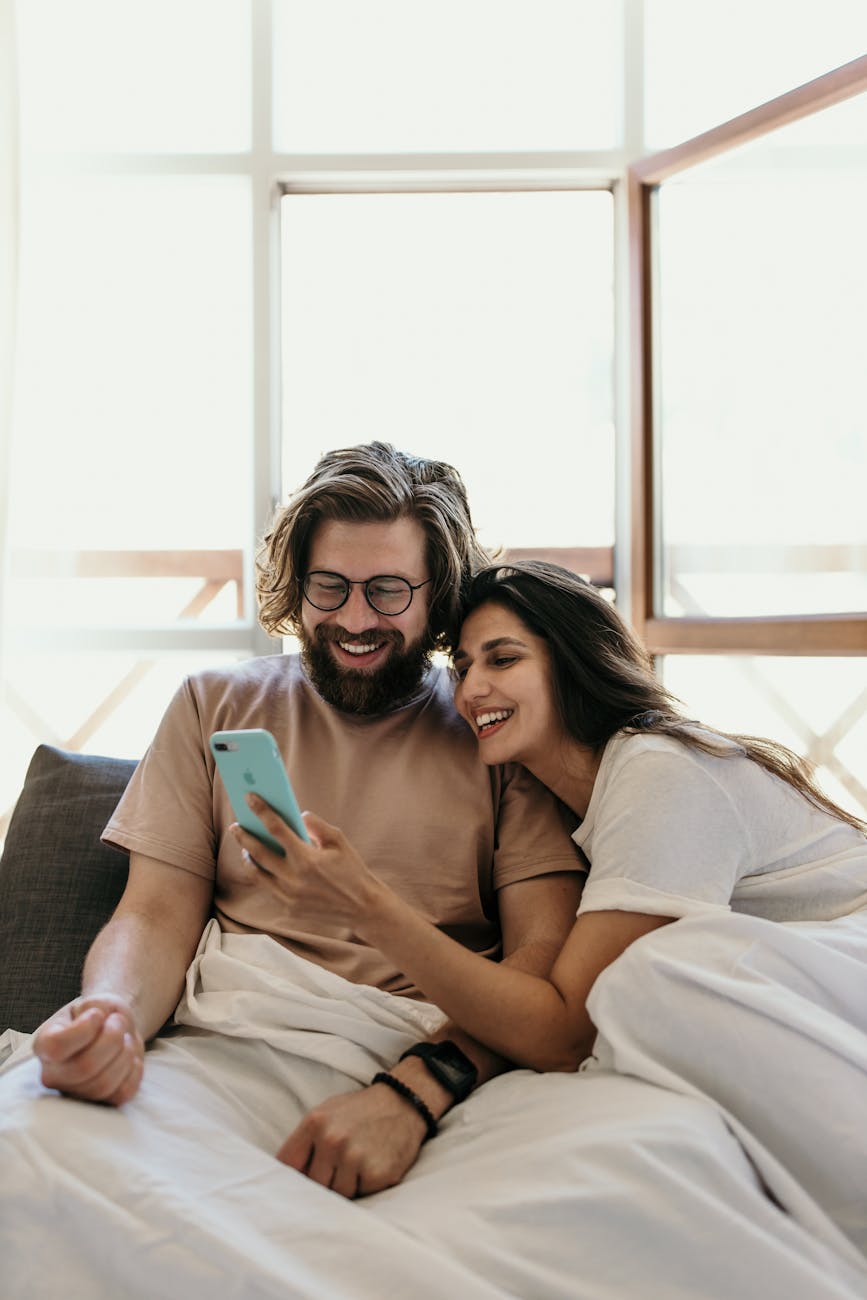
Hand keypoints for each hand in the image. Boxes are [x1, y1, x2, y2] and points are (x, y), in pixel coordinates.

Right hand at [32, 994, 144, 1104]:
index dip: (84, 1030)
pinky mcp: (100, 1102)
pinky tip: (131, 1058)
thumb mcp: (96, 1002)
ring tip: (125, 1039)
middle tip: (118, 1022)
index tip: (97, 1015)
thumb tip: (100, 1017)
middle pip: (84, 1067)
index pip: (56, 1047)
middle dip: (112, 1039)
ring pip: (103, 1084)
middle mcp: (53, 1074)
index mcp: (44, 1045)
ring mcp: (75, 1092)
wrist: (116, 1028)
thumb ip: (95, 1006)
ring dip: (125, 1054)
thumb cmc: (101, 1014)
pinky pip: (121, 1094)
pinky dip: (134, 1072)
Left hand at [231, 797, 384, 930]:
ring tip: (245, 847)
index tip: (250, 798)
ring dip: (248, 857)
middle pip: (257, 852)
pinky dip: (262, 874)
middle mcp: (293, 878)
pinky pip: (268, 887)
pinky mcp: (288, 907)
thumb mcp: (339, 842)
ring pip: (256, 873)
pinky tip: (261, 865)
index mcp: (306, 858)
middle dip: (244, 836)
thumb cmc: (352, 870)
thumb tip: (298, 815)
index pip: (276, 829)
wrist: (362, 907)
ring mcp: (288, 895)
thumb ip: (317, 825)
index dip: (261, 811)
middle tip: (236, 826)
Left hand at [277, 1081, 430, 1198]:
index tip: (294, 1186)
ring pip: (337, 1193)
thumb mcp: (327, 1113)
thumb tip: (287, 1177)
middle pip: (313, 1184)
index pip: (287, 1165)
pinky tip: (374, 1164)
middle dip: (324, 1181)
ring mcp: (355, 1158)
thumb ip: (305, 1142)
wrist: (403, 1102)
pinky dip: (366, 1185)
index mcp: (315, 1123)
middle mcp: (332, 1140)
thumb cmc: (360, 1111)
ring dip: (347, 1184)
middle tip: (339, 1166)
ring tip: (359, 1162)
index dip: (290, 1178)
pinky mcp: (376, 1174)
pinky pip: (362, 1194)